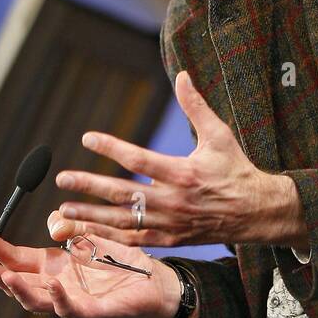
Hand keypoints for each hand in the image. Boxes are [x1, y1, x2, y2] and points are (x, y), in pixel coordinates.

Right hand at [0, 231, 181, 317]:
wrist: (152, 281)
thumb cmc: (120, 261)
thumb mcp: (89, 236)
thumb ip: (69, 227)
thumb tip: (53, 224)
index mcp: (55, 267)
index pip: (22, 260)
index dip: (4, 251)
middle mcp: (58, 286)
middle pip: (22, 284)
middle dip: (2, 275)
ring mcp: (73, 302)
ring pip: (39, 302)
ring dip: (21, 290)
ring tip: (7, 276)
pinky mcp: (93, 313)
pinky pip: (71, 309)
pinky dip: (59, 298)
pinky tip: (52, 284)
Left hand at [48, 70, 307, 250]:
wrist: (255, 213)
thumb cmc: (236, 170)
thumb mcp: (219, 135)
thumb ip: (196, 106)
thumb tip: (182, 75)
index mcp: (183, 173)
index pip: (139, 160)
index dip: (111, 148)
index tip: (87, 138)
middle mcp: (173, 201)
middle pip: (122, 195)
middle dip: (89, 187)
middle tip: (62, 179)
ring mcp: (169, 224)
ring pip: (122, 223)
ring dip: (90, 218)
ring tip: (61, 212)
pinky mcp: (169, 240)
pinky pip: (132, 242)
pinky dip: (107, 239)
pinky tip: (85, 234)